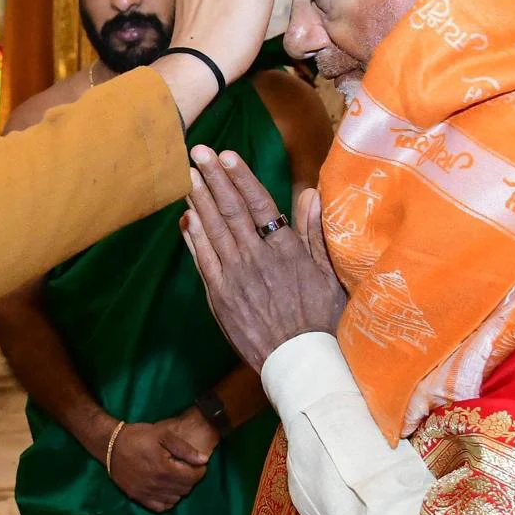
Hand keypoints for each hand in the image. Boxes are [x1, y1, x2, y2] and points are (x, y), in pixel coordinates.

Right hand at [109, 417, 211, 512]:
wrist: (110, 444)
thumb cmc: (138, 437)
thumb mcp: (163, 434)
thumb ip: (184, 449)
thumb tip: (204, 460)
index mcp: (165, 468)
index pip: (193, 477)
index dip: (200, 470)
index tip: (198, 464)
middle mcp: (157, 485)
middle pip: (185, 489)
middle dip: (190, 478)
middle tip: (186, 468)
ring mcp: (147, 493)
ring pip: (175, 499)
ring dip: (180, 489)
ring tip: (176, 477)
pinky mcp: (138, 498)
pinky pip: (161, 507)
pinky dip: (168, 500)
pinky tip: (166, 489)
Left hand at [181, 147, 347, 370]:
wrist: (300, 362)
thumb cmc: (322, 319)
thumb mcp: (328, 274)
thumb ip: (313, 233)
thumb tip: (311, 194)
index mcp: (286, 250)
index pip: (260, 204)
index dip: (241, 177)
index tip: (227, 155)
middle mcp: (258, 258)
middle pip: (231, 210)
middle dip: (213, 178)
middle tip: (197, 151)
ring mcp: (236, 277)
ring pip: (213, 230)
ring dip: (199, 200)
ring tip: (187, 175)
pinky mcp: (220, 296)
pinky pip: (203, 259)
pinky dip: (193, 236)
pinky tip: (186, 217)